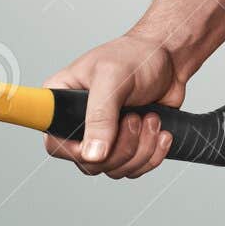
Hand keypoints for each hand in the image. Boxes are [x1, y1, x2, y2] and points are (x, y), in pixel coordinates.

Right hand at [43, 32, 185, 179]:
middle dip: (121, 147)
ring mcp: (103, 136)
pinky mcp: (126, 144)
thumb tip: (92, 155)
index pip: (55, 143)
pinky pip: (134, 169)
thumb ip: (100, 115)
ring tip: (152, 119)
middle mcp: (79, 123)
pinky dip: (153, 155)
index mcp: (62, 101)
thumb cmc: (136, 56)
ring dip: (141, 149)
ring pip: (115, 169)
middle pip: (89, 164)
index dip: (77, 151)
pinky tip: (162, 132)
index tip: (102, 142)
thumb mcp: (113, 78)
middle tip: (136, 118)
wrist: (169, 58)